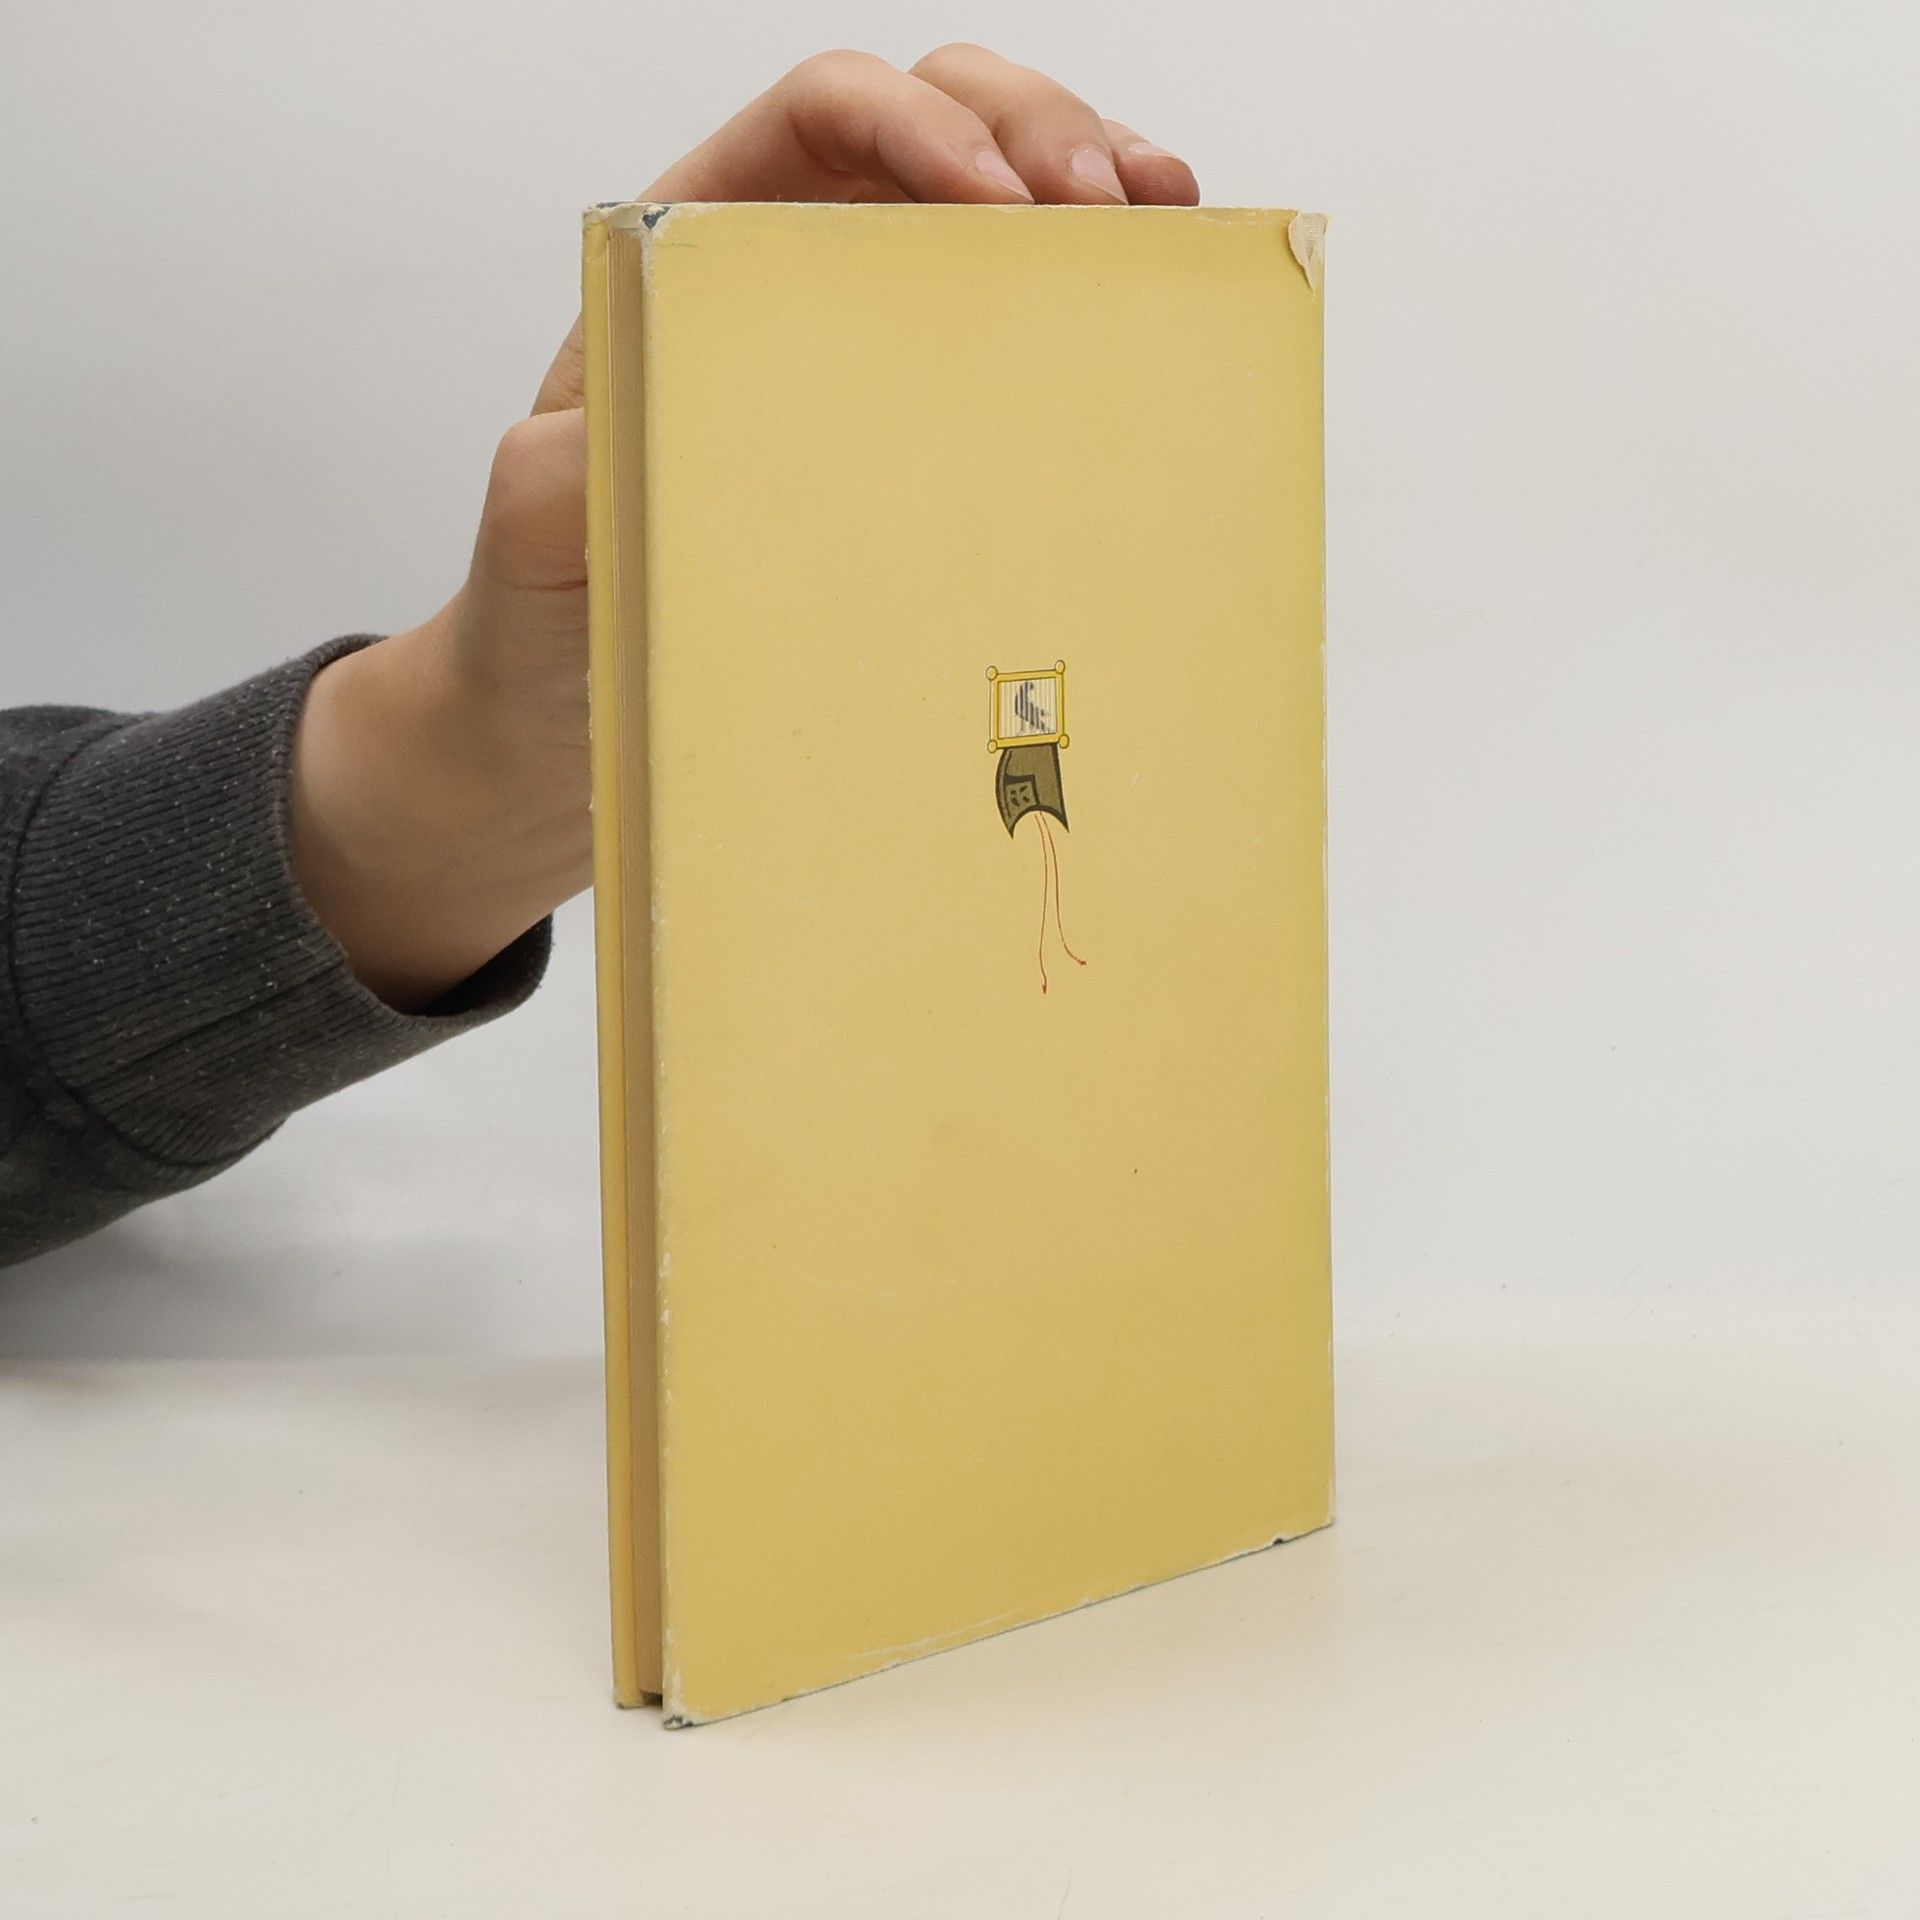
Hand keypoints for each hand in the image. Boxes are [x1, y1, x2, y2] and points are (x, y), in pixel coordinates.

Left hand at [290, 47, 1197, 1009]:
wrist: (588, 719)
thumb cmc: (561, 613)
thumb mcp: (539, 540)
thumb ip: (560, 472)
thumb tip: (620, 428)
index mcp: (704, 261)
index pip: (819, 119)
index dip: (914, 123)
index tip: (988, 196)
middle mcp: (803, 279)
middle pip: (936, 125)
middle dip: (1034, 133)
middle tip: (1105, 205)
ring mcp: (881, 348)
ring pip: (1004, 201)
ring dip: (1095, 183)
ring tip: (1165, 220)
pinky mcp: (940, 431)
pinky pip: (1030, 327)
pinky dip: (1101, 292)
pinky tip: (1153, 297)